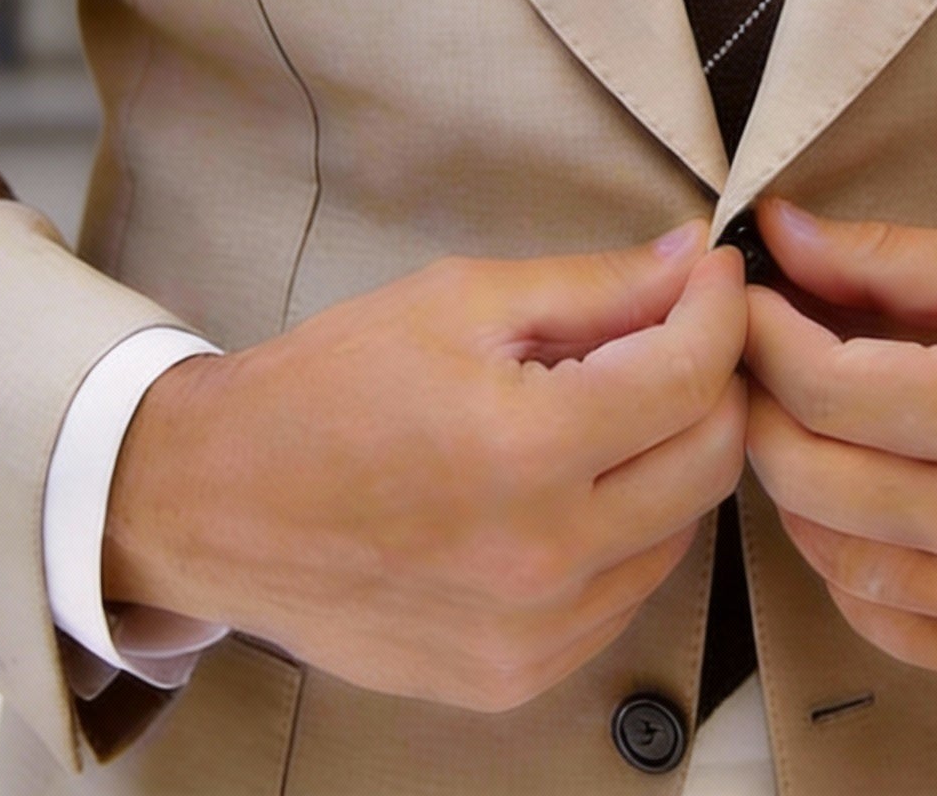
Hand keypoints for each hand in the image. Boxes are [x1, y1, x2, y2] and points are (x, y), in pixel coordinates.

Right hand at [103, 225, 747, 710]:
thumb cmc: (329, 387)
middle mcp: (542, 558)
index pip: (690, 375)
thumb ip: (594, 285)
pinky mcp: (515, 677)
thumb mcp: (460, 301)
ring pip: (680, 531)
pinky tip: (578, 482)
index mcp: (525, 449)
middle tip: (679, 333)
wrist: (217, 505)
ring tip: (617, 406)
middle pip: (710, 460)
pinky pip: (624, 594)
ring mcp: (532, 634)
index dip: (719, 310)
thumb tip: (693, 259)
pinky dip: (628, 529)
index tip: (713, 276)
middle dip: (715, 380)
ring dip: (673, 456)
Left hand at [742, 200, 936, 689]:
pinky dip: (850, 572)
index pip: (819, 386)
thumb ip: (893, 259)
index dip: (761, 335)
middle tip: (758, 359)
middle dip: (760, 405)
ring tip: (804, 427)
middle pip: (806, 476)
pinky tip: (856, 513)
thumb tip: (783, 233)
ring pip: (833, 561)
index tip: (746, 299)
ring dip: (795, 489)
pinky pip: (892, 628)